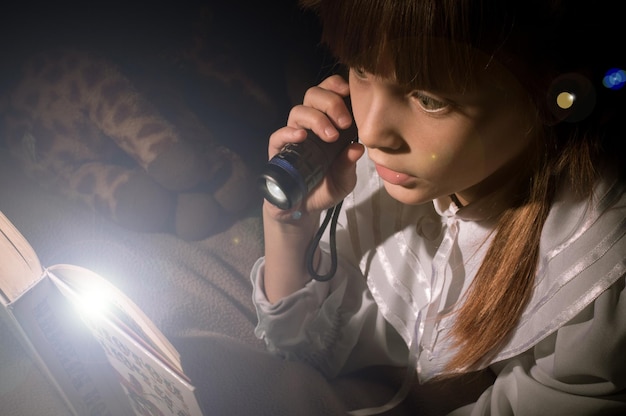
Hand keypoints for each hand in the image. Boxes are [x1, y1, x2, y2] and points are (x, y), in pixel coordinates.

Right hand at [266, 75, 364, 219]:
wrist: (304, 209)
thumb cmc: (326, 188)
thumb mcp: (344, 180)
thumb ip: (348, 165)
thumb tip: (358, 148)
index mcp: (329, 123)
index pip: (330, 93)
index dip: (336, 86)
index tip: (348, 93)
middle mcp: (310, 125)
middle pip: (313, 95)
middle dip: (331, 102)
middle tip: (345, 122)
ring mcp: (293, 136)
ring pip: (298, 111)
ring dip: (316, 118)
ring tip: (330, 136)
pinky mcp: (277, 150)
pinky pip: (278, 134)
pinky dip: (289, 132)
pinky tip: (301, 136)